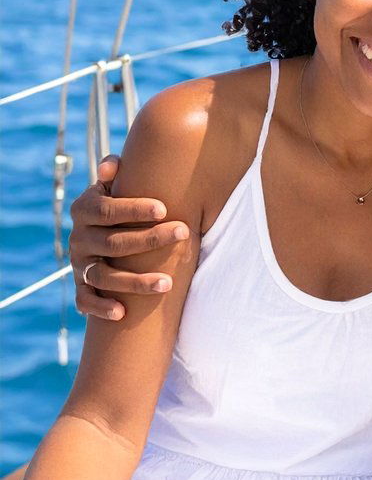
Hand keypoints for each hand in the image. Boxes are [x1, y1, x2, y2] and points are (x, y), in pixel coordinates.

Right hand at [70, 155, 188, 320]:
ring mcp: (79, 264)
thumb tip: (111, 165)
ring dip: (135, 281)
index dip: (135, 209)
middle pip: (113, 243)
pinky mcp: (81, 286)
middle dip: (150, 240)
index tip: (164, 209)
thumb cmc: (120, 202)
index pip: (107, 210)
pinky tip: (122, 313)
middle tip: (184, 233)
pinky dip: (101, 307)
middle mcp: (78, 238)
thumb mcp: (113, 184)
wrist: (101, 229)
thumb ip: (114, 170)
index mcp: (84, 209)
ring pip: (103, 276)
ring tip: (167, 283)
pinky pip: (85, 300)